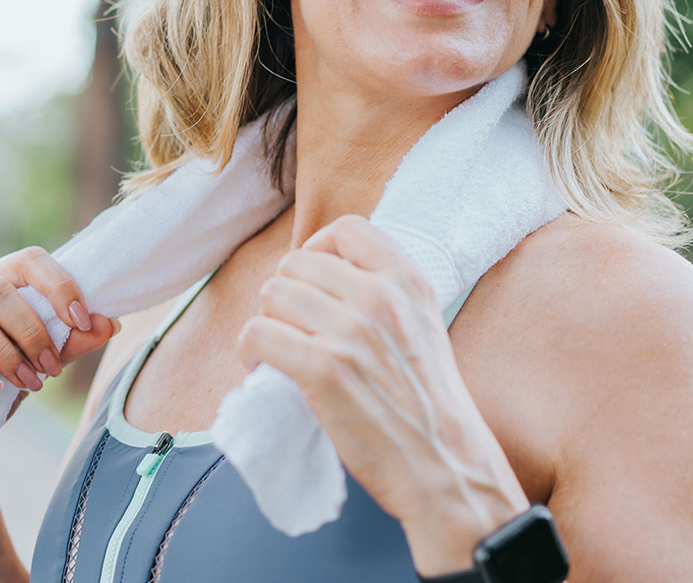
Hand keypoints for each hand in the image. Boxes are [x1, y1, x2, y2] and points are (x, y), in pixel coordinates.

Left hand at [237, 216, 527, 569]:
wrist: (444, 463)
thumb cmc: (430, 403)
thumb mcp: (426, 325)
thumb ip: (387, 294)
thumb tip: (328, 279)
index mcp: (408, 281)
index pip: (347, 228)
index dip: (317, 248)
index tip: (311, 280)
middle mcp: (380, 297)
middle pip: (296, 263)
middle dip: (284, 293)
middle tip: (288, 327)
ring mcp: (351, 332)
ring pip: (272, 295)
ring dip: (265, 322)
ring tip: (274, 350)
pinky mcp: (323, 370)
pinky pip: (258, 334)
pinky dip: (248, 350)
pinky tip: (261, 368)